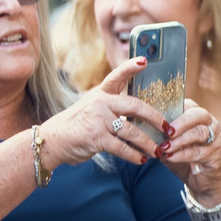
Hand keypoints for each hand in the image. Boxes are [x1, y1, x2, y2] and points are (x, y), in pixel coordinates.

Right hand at [38, 58, 166, 170]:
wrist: (52, 140)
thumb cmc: (78, 125)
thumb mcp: (93, 109)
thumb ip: (114, 108)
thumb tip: (144, 115)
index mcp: (101, 93)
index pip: (117, 76)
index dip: (130, 67)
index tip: (144, 60)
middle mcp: (100, 103)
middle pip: (135, 106)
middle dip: (155, 118)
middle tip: (168, 128)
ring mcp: (97, 119)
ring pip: (132, 131)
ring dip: (147, 144)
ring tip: (157, 151)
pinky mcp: (95, 137)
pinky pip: (121, 147)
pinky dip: (134, 155)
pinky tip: (141, 160)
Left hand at [156, 103, 220, 204]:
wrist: (205, 181)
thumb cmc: (186, 159)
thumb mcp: (171, 145)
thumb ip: (160, 137)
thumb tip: (139, 131)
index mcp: (197, 117)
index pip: (188, 105)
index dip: (174, 108)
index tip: (157, 116)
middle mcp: (210, 124)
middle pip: (198, 115)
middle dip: (181, 122)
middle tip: (167, 131)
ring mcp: (215, 139)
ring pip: (199, 133)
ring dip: (180, 140)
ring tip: (165, 147)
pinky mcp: (216, 155)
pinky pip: (198, 152)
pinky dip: (182, 154)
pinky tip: (170, 157)